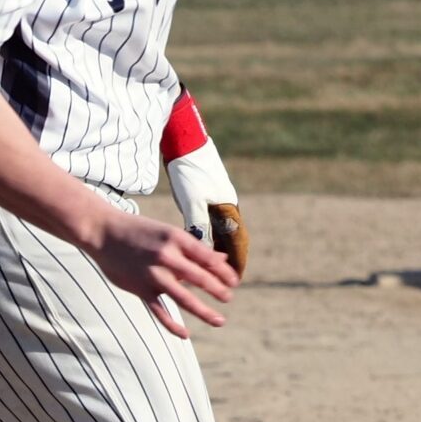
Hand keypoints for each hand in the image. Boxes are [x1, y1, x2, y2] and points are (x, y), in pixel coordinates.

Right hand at [88, 208, 237, 338]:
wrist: (103, 232)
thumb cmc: (140, 231)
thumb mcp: (168, 233)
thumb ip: (194, 249)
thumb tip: (222, 258)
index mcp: (176, 239)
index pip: (209, 259)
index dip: (225, 272)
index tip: (234, 281)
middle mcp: (166, 256)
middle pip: (201, 278)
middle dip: (219, 290)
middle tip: (229, 298)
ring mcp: (152, 274)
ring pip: (183, 298)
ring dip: (204, 311)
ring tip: (219, 321)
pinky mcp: (139, 288)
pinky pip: (159, 311)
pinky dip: (172, 325)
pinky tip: (185, 334)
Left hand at [166, 136, 247, 278]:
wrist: (184, 142)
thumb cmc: (188, 170)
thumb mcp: (193, 200)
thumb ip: (199, 224)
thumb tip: (204, 251)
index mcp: (227, 208)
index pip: (236, 242)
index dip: (236, 261)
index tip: (234, 279)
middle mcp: (226, 206)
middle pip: (230, 239)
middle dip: (228, 259)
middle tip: (225, 279)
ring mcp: (216, 200)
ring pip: (220, 231)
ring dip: (217, 249)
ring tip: (212, 268)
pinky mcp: (205, 195)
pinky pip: (210, 222)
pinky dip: (206, 236)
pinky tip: (197, 246)